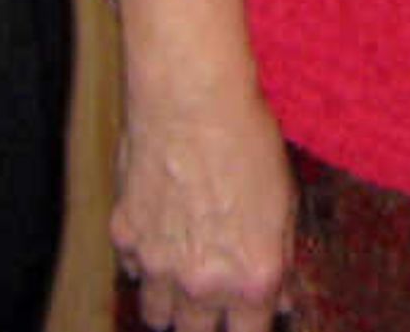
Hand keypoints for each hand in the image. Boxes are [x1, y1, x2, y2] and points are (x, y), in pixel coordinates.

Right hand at [110, 85, 293, 331]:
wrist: (192, 100)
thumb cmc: (247, 140)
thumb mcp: (285, 199)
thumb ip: (281, 256)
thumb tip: (281, 297)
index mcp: (250, 278)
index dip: (250, 325)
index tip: (249, 317)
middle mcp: (202, 282)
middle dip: (207, 321)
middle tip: (214, 298)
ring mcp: (157, 265)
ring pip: (157, 315)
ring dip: (171, 305)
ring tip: (183, 281)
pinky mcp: (124, 238)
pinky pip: (131, 272)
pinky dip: (143, 266)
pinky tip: (159, 240)